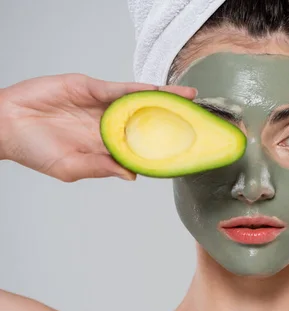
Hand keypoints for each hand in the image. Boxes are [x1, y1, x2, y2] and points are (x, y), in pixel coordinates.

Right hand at [0, 73, 196, 181]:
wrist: (4, 122)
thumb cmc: (33, 150)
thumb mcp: (69, 167)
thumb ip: (101, 168)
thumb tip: (132, 175)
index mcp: (107, 147)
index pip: (143, 146)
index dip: (165, 146)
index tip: (189, 149)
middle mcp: (110, 125)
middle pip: (148, 121)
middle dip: (174, 119)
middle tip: (200, 119)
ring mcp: (102, 106)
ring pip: (140, 101)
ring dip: (165, 98)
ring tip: (189, 99)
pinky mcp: (91, 88)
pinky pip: (120, 88)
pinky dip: (140, 88)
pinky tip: (159, 90)